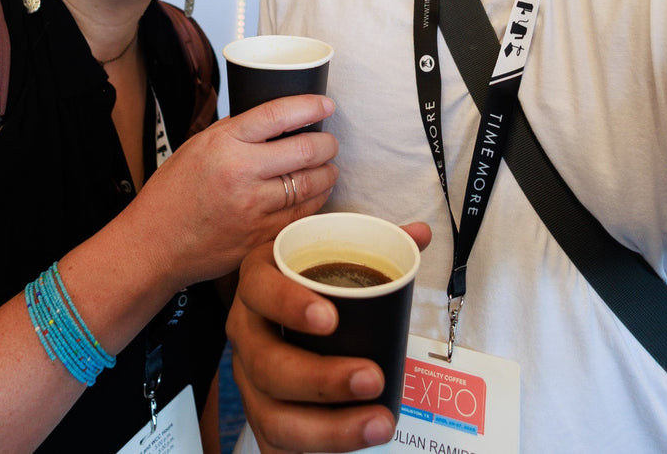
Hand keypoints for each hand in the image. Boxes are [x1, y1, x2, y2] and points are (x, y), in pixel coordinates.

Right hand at [135, 93, 339, 283]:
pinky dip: (317, 200)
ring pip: (310, 184)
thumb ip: (236, 131)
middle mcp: (241, 173)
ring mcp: (253, 208)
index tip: (326, 105)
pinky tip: (317, 193)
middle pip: (304, 150)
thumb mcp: (197, 146)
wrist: (154, 245)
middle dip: (326, 143)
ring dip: (327, 172)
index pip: (278, 115)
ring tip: (328, 166)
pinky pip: (302, 214)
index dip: (310, 107)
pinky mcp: (260, 236)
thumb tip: (275, 119)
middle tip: (330, 141)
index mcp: (224, 143)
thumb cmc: (172, 193)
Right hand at [227, 223, 431, 453]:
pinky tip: (351, 446)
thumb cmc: (306, 278)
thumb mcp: (328, 251)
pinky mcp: (259, 412)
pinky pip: (274, 444)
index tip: (331, 318)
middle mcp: (246, 330)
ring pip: (271, 414)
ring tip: (379, 422)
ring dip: (328, 428)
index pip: (260, 290)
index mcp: (258, 281)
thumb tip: (420, 234)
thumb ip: (375, 241)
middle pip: (267, 364)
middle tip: (373, 378)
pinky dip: (312, 451)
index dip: (288, 304)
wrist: (277, 305)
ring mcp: (247, 377)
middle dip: (322, 379)